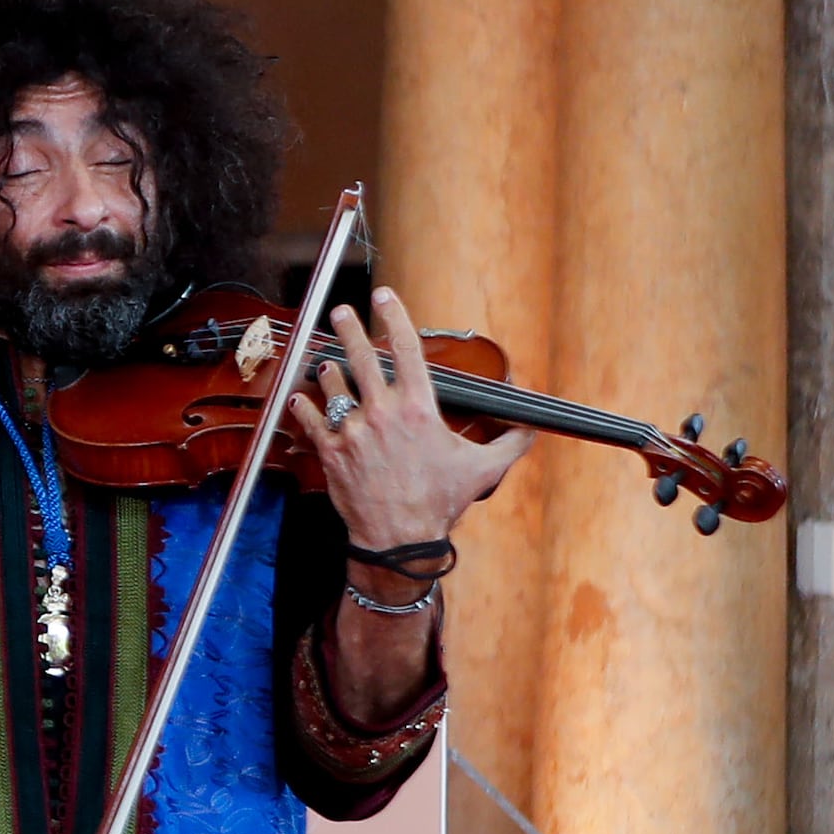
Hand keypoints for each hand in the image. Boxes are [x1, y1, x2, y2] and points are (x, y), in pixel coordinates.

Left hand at [286, 286, 524, 551]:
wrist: (400, 538)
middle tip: (341, 311)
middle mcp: (383, 412)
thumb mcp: (484, 469)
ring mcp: (353, 431)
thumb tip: (533, 428)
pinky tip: (300, 396)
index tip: (384, 296)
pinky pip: (310, 420)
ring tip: (325, 362)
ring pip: (332, 385)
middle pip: (360, 356)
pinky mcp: (331, 452)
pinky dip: (303, 406)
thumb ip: (511, 443)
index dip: (395, 316)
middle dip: (348, 327)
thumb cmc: (441, 502)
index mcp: (419, 408)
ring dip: (328, 370)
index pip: (406, 347)